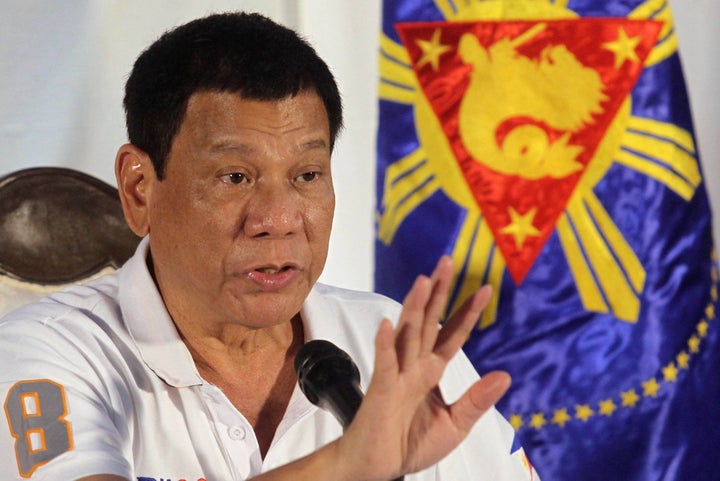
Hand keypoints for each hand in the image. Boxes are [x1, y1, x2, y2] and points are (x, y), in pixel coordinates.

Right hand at [337, 256, 510, 479]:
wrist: (376, 468)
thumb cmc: (409, 444)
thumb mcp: (454, 424)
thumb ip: (477, 400)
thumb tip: (506, 375)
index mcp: (431, 372)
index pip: (452, 335)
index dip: (468, 312)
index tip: (486, 289)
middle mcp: (414, 367)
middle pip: (428, 322)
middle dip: (439, 292)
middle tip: (447, 261)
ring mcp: (397, 376)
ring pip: (407, 335)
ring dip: (414, 307)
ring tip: (423, 281)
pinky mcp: (381, 392)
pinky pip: (385, 365)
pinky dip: (385, 345)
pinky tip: (388, 324)